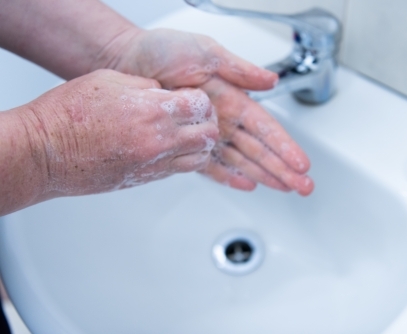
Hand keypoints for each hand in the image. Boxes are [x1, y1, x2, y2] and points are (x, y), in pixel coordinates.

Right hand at [18, 69, 218, 196]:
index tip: (194, 99)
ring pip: (199, 158)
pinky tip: (171, 148)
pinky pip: (179, 171)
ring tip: (187, 135)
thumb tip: (164, 92)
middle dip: (207, 122)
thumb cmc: (68, 115)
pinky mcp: (145, 179)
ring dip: (199, 145)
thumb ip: (145, 85)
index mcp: (152, 110)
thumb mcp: (110, 80)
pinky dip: (183, 159)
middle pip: (208, 135)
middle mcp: (159, 140)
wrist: (46, 152)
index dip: (201, 100)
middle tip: (197, 117)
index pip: (201, 105)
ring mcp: (154, 163)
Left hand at [105, 28, 313, 195]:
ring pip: (242, 161)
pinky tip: (247, 185)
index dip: (284, 146)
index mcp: (232, 98)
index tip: (301, 163)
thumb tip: (270, 81)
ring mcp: (206, 134)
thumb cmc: (162, 51)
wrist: (127, 62)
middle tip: (304, 187)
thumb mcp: (205, 53)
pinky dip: (229, 177)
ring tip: (286, 189)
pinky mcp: (187, 145)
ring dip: (265, 176)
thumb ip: (238, 70)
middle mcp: (223, 119)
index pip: (265, 127)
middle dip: (283, 169)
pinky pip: (211, 166)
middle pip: (260, 149)